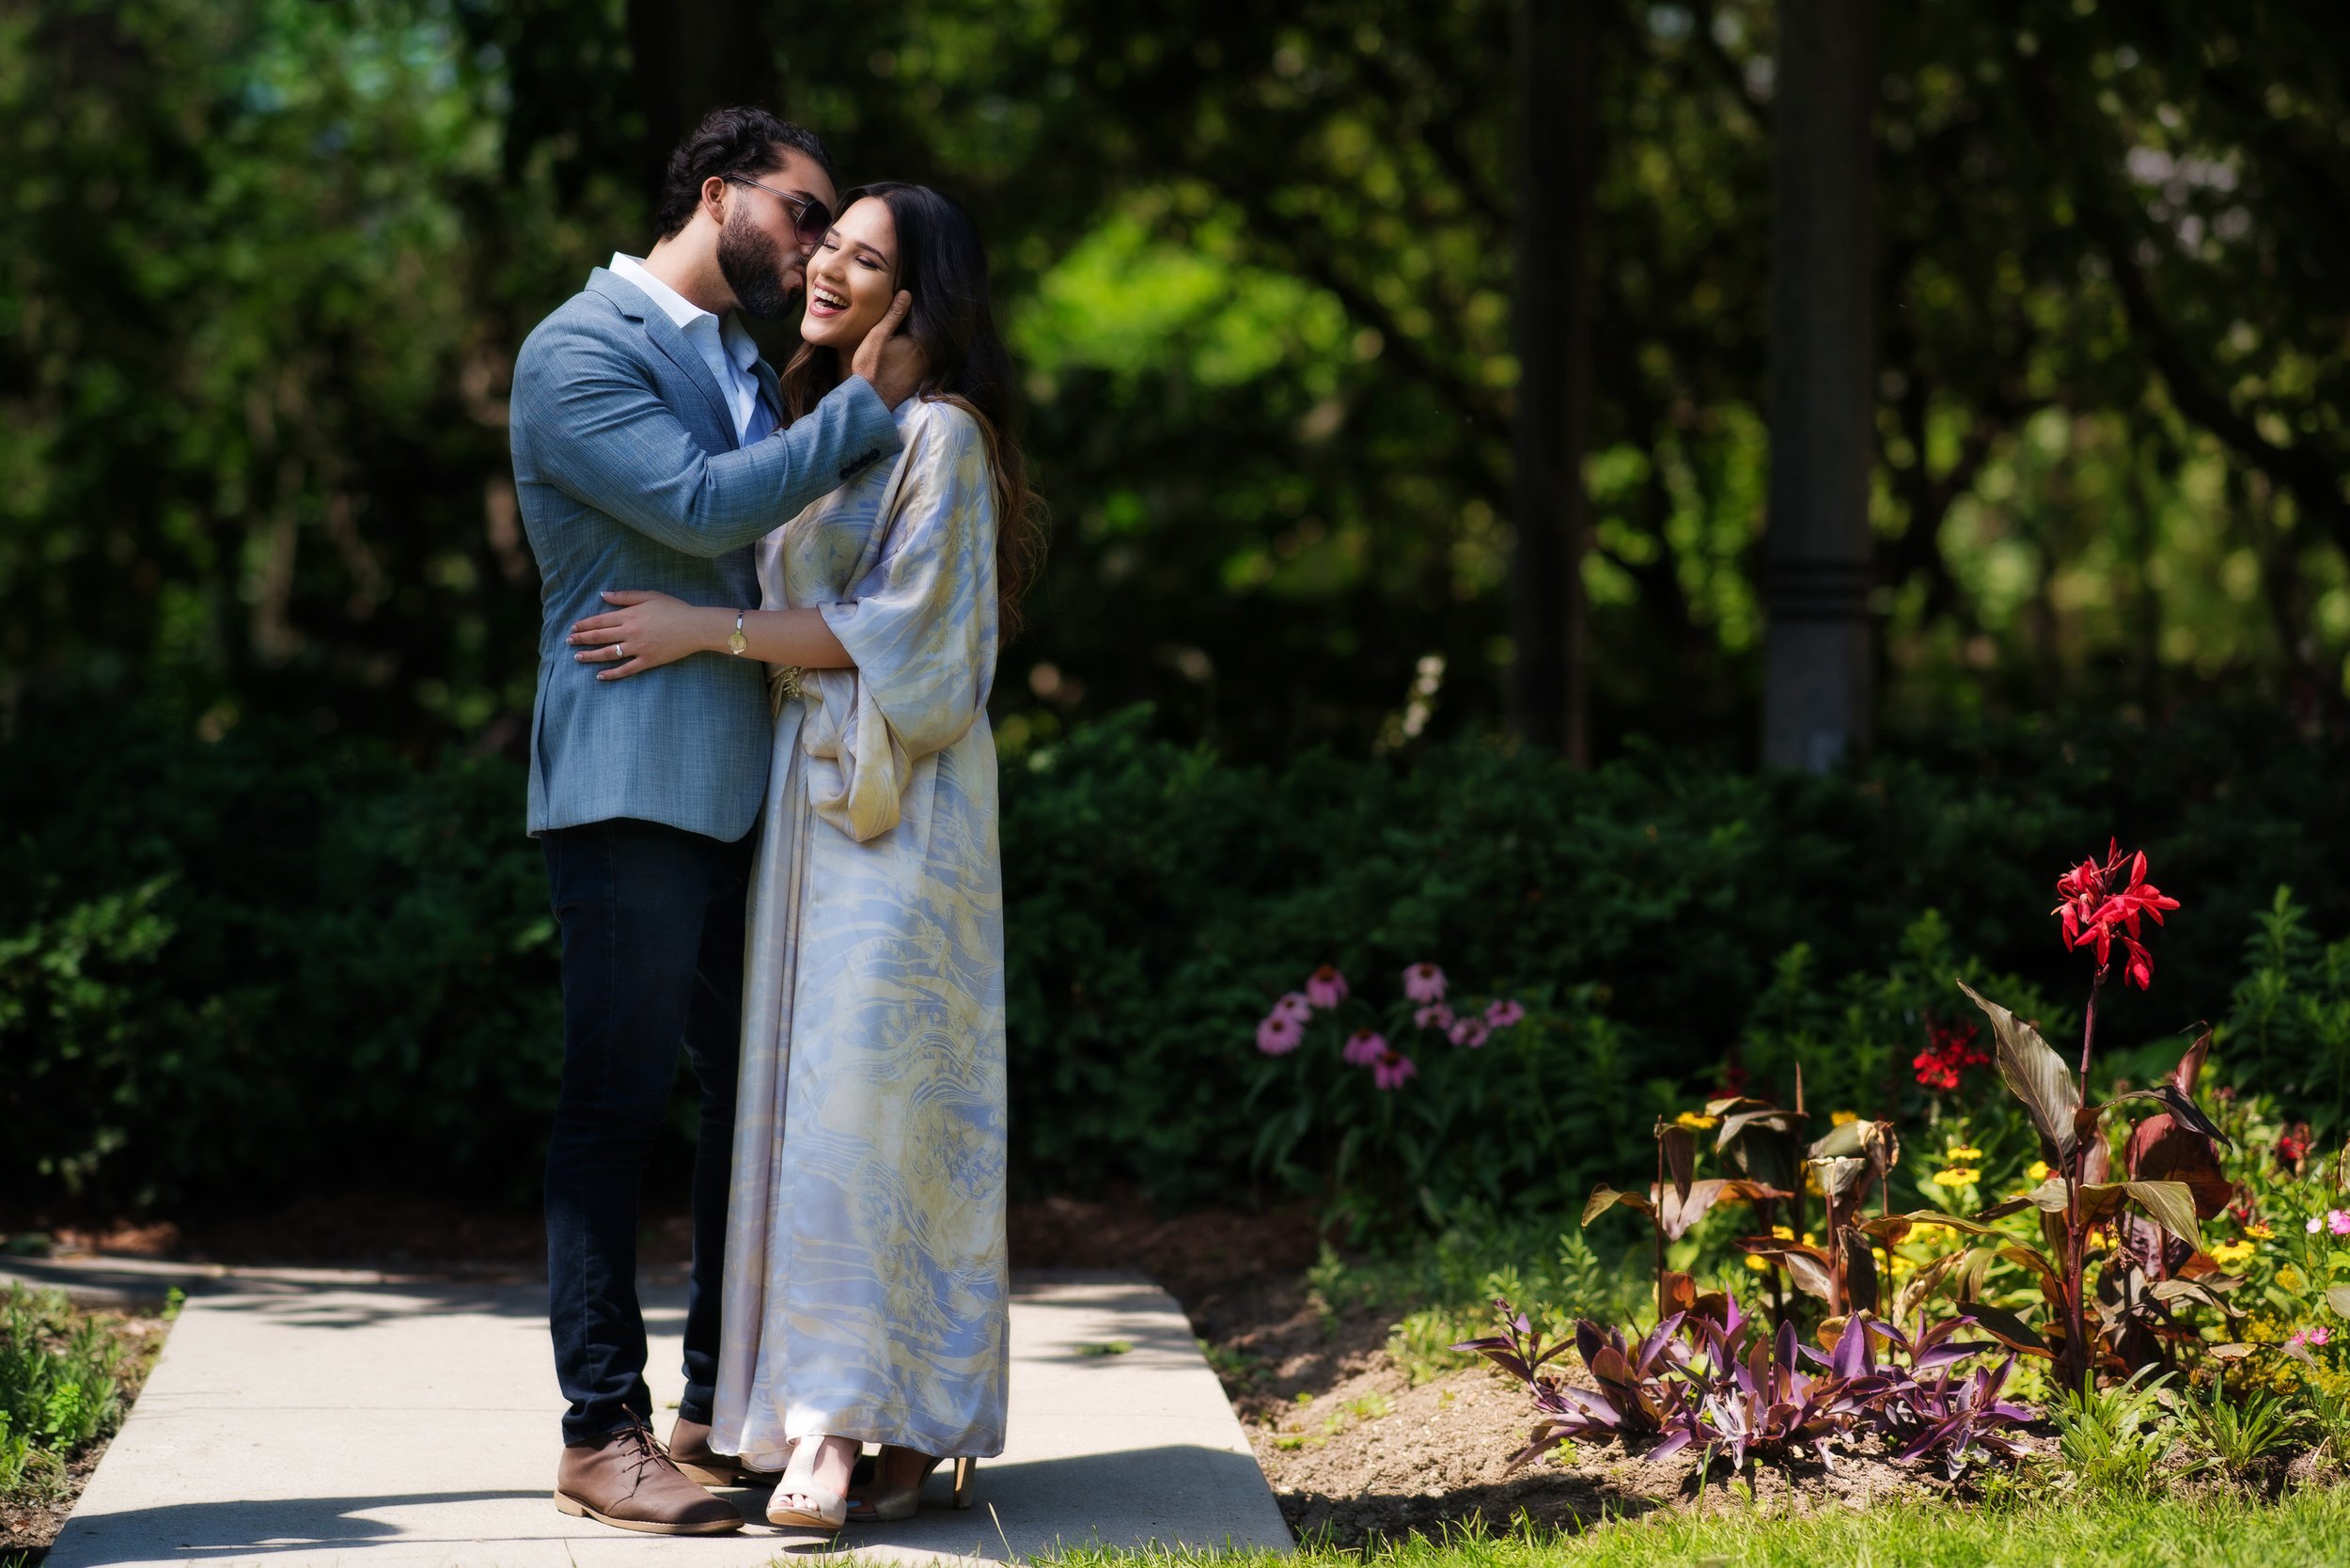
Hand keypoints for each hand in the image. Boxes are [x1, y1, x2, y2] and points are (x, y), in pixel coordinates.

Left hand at [568, 590, 713, 680]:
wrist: (695, 627)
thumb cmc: (674, 609)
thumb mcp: (650, 596)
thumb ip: (625, 596)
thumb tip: (604, 594)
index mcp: (629, 615)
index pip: (600, 620)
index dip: (584, 624)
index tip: (573, 627)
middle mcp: (630, 632)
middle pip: (600, 637)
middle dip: (581, 639)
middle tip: (569, 641)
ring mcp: (638, 648)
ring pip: (608, 654)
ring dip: (590, 656)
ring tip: (577, 657)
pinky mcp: (647, 661)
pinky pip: (625, 670)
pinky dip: (611, 674)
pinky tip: (599, 676)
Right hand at [851, 290, 925, 406]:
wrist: (869, 400)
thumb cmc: (870, 366)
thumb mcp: (878, 336)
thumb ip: (894, 314)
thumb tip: (907, 293)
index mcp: (919, 342)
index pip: (922, 321)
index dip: (913, 313)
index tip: (906, 305)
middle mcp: (928, 356)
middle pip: (924, 335)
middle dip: (914, 328)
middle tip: (904, 319)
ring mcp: (925, 369)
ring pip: (922, 348)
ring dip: (914, 342)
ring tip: (899, 340)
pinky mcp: (920, 379)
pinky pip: (920, 361)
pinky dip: (913, 357)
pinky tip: (900, 356)